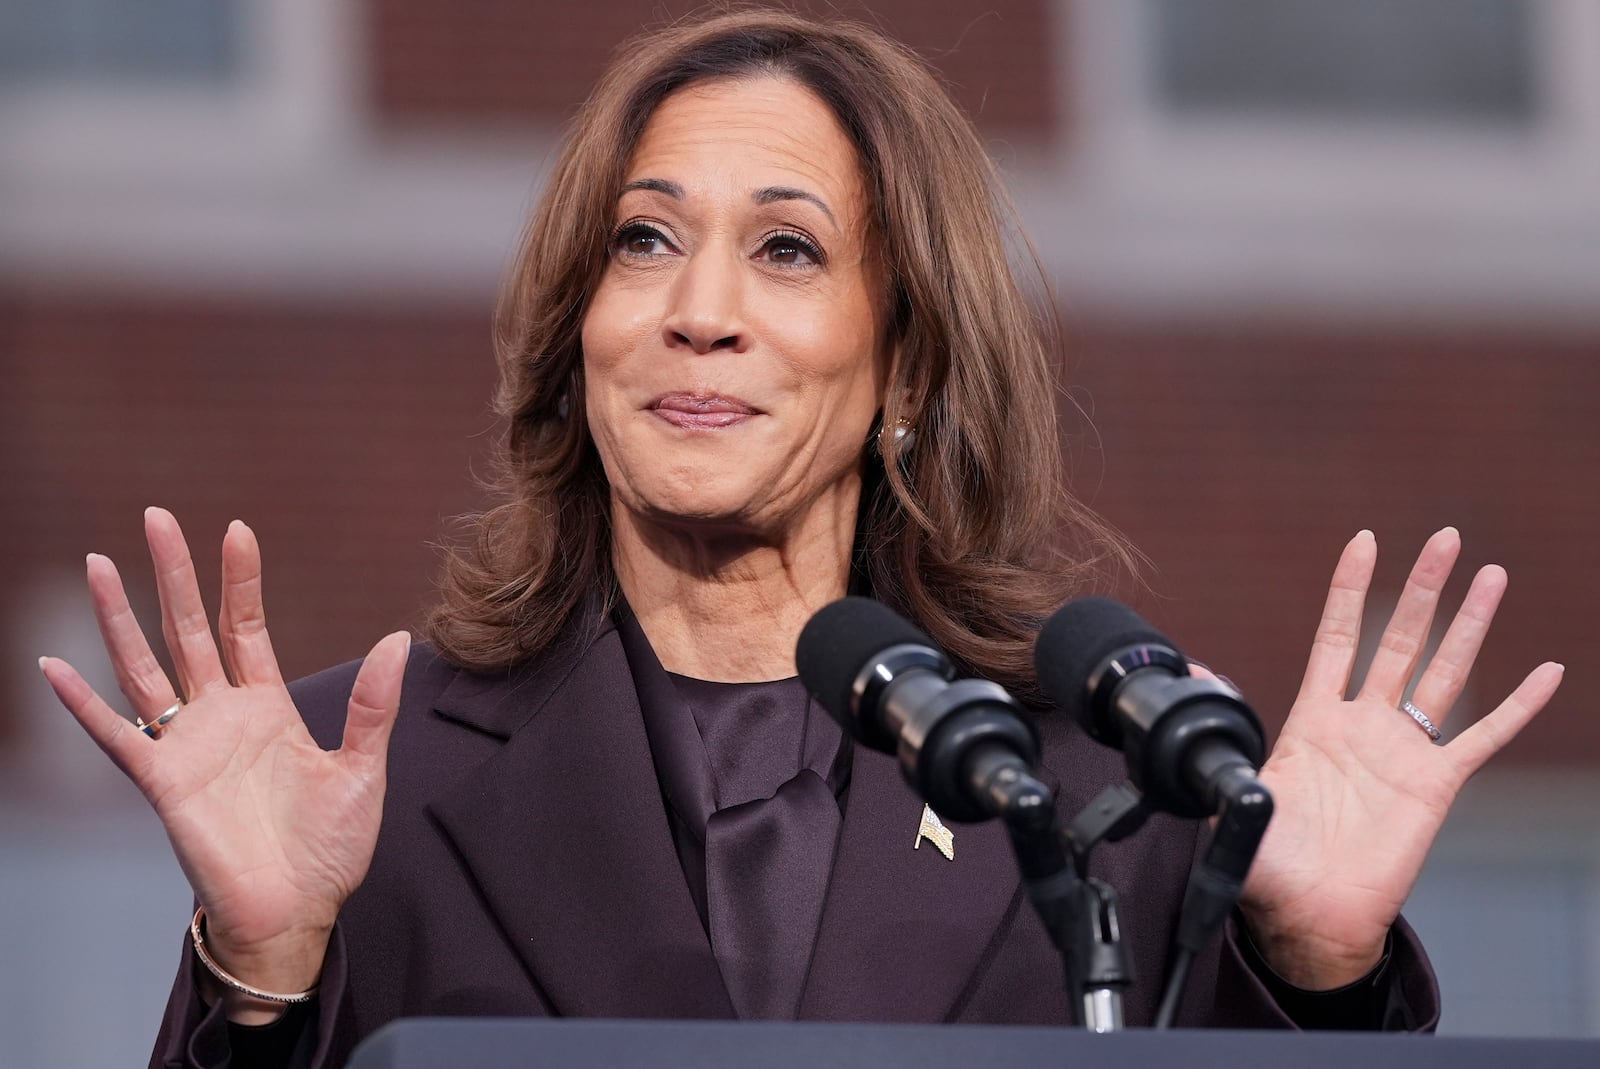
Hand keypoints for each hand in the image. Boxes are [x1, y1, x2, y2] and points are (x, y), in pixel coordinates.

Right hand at [39, 508, 408, 1018]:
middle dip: (172, 573)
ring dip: (119, 616)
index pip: (245, 627)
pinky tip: (53, 666)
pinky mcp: (162, 784)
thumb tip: (400, 638)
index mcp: (268, 708)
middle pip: (187, 629)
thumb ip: (375, 705)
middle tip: (156, 515)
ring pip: (144, 666)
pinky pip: (114, 736)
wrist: (297, 913)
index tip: (237, 528)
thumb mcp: (363, 769)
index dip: (239, 580)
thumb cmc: (329, 849)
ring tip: (97, 563)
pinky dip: (82, 704)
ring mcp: (186, 746)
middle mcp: (220, 718)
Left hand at [1238, 527, 1562, 989]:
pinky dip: (1516, 706)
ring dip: (1469, 625)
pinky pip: (1483, 738)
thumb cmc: (1269, 863)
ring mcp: (1403, 751)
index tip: (1366, 541)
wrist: (1308, 917)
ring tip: (1492, 575)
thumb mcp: (1233, 794)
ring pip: (1443, 672)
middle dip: (1422, 587)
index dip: (1351, 589)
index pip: (1337, 636)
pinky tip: (1546, 672)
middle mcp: (1363, 724)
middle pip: (1398, 639)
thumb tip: (1192, 684)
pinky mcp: (1436, 786)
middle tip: (1446, 537)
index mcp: (1314, 718)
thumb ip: (1215, 740)